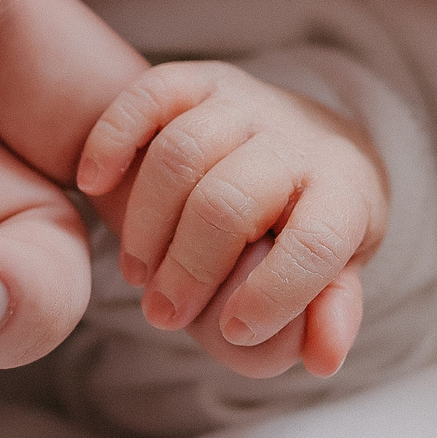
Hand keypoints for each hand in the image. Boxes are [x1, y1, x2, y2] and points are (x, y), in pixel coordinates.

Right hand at [77, 61, 387, 378]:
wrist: (307, 143)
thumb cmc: (311, 225)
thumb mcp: (338, 273)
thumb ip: (328, 313)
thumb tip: (322, 357)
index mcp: (344, 194)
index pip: (316, 243)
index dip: (273, 294)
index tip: (235, 331)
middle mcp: (297, 140)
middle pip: (229, 202)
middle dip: (188, 269)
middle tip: (165, 315)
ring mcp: (246, 104)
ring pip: (180, 155)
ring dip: (146, 226)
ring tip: (138, 275)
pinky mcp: (199, 81)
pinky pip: (148, 96)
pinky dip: (112, 139)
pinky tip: (92, 184)